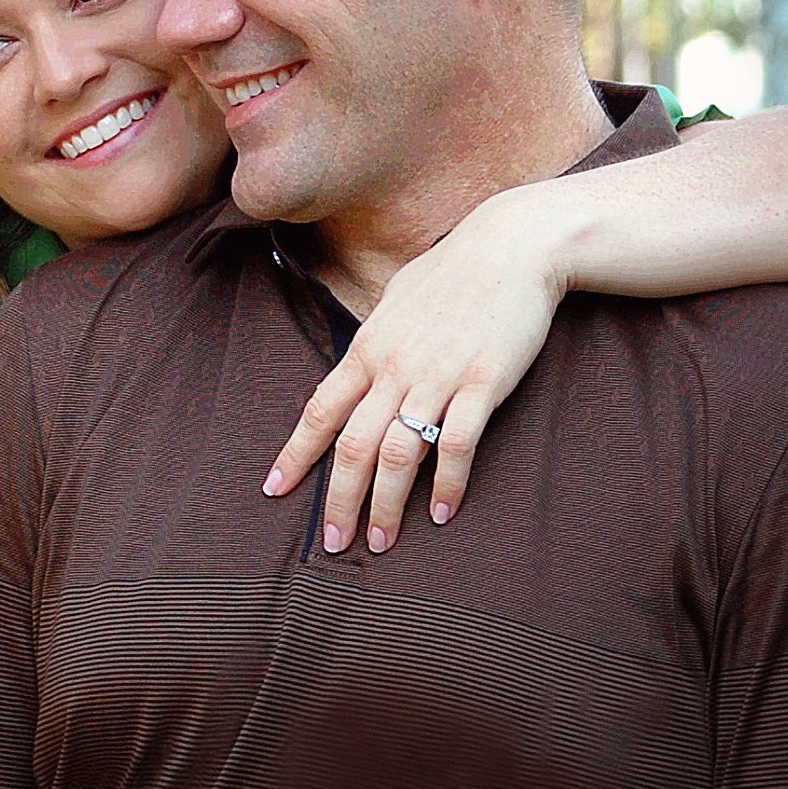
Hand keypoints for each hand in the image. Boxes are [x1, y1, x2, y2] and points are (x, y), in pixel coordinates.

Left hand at [265, 189, 569, 552]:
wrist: (513, 245)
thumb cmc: (455, 269)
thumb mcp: (397, 299)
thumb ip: (377, 338)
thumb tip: (361, 360)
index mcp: (368, 348)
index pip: (320, 410)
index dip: (297, 453)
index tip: (275, 489)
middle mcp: (394, 368)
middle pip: (352, 446)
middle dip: (337, 500)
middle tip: (331, 543)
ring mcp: (437, 377)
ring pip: (397, 455)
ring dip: (385, 505)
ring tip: (379, 542)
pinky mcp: (481, 383)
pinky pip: (456, 446)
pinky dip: (446, 484)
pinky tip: (441, 513)